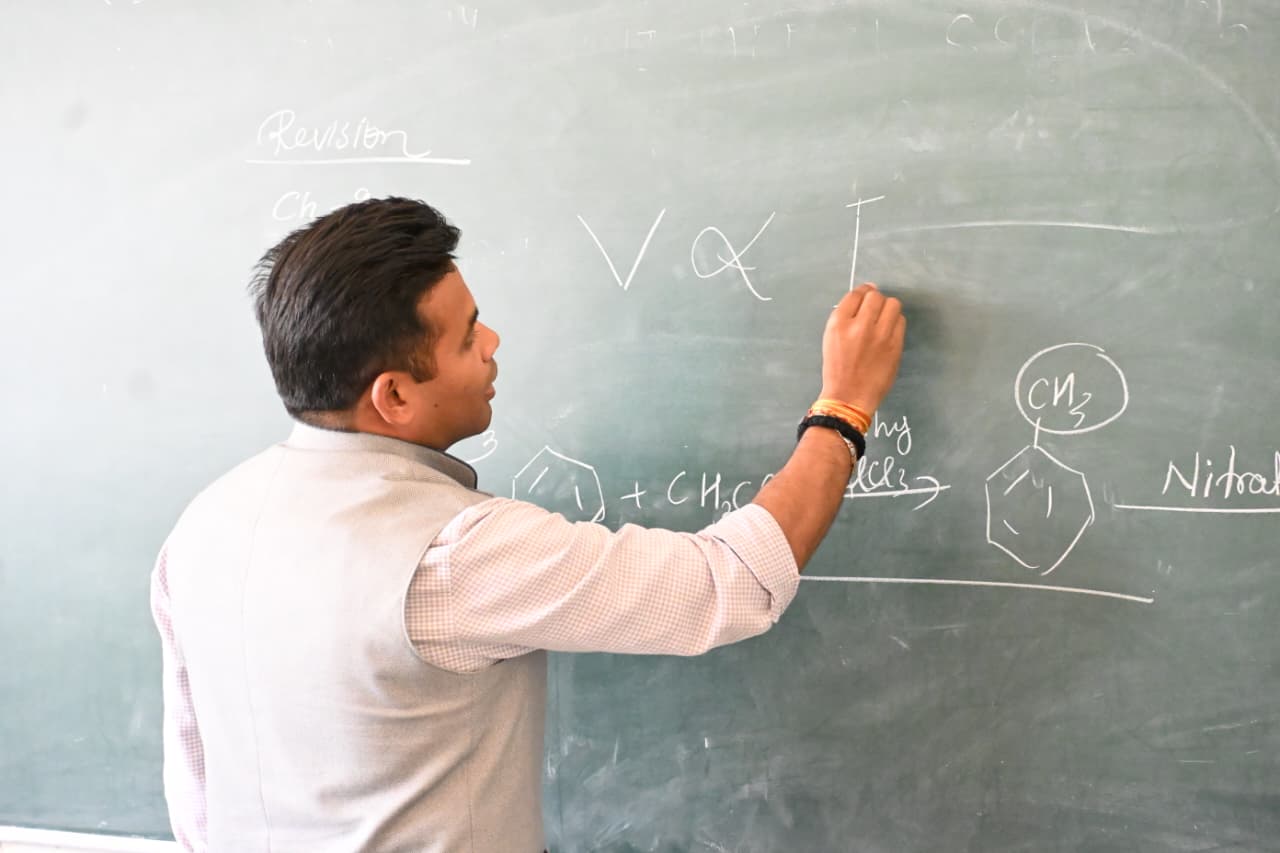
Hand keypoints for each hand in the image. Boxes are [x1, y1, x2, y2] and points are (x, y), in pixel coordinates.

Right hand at [818, 283, 905, 414]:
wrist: (849, 396)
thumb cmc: (837, 368)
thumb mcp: (831, 338)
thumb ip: (846, 317)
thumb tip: (866, 295)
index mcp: (839, 324)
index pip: (855, 294)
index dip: (863, 292)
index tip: (867, 295)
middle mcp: (859, 325)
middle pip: (875, 296)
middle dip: (875, 300)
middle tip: (874, 310)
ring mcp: (880, 335)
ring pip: (892, 304)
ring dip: (888, 308)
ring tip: (883, 319)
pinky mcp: (895, 345)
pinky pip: (900, 321)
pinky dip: (895, 322)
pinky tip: (889, 331)